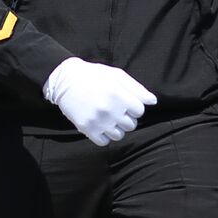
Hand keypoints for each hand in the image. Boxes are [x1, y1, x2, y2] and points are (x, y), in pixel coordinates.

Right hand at [42, 57, 156, 145]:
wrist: (65, 79)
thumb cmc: (93, 75)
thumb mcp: (117, 75)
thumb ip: (137, 88)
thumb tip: (153, 101)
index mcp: (118, 95)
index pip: (139, 111)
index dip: (133, 107)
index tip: (124, 102)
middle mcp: (110, 109)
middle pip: (131, 125)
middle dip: (126, 118)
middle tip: (115, 110)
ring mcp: (98, 120)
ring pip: (118, 135)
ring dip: (116, 128)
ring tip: (107, 118)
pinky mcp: (86, 128)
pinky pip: (104, 142)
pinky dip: (103, 136)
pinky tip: (99, 125)